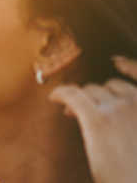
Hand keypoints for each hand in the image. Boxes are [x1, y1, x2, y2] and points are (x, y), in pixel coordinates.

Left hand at [49, 57, 136, 182]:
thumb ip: (135, 121)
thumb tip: (114, 114)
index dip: (128, 66)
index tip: (115, 62)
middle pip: (109, 86)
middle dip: (97, 95)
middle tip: (83, 111)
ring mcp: (119, 108)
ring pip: (91, 91)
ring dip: (80, 99)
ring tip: (71, 114)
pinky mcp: (98, 119)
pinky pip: (74, 95)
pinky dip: (62, 93)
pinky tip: (53, 98)